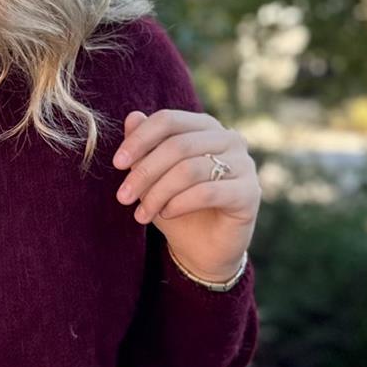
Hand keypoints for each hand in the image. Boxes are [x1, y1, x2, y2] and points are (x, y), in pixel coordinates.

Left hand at [110, 107, 260, 283]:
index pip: (169, 120)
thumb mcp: (153, 177)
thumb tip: (132, 117)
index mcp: (206, 127)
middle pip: (178, 145)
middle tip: (122, 197)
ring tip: (141, 214)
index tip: (117, 163)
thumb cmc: (177, 207)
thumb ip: (145, 147)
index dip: (140, 139)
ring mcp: (244, 164)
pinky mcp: (249, 193)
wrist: (203, 249)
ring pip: (190, 169)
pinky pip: (207, 192)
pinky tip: (165, 215)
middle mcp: (230, 139)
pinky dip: (179, 204)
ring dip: (158, 193)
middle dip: (144, 172)